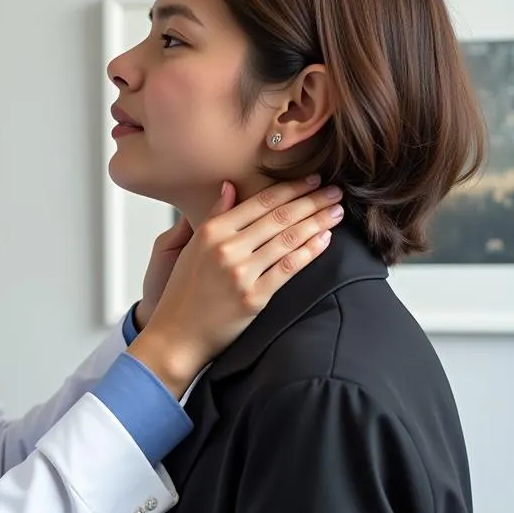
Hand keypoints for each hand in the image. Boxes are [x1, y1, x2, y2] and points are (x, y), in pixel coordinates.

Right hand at [128, 176, 342, 394]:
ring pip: (289, 240)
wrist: (177, 333)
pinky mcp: (254, 297)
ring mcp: (241, 274)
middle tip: (335, 190)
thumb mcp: (191, 248)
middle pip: (280, 218)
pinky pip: (289, 268)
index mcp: (211, 232)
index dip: (291, 188)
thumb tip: (230, 186)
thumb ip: (214, 216)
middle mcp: (226, 249)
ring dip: (318, 222)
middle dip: (312, 201)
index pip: (260, 202)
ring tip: (336, 212)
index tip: (312, 179)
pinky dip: (310, 251)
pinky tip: (325, 239)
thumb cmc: (183, 291)